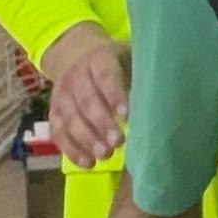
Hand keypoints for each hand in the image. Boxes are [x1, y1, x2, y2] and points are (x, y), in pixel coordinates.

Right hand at [40, 23, 129, 169]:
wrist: (74, 54)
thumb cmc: (115, 61)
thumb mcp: (129, 57)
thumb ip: (141, 74)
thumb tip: (164, 98)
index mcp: (98, 59)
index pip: (105, 76)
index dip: (114, 95)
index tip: (126, 115)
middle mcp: (75, 76)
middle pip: (86, 101)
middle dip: (101, 124)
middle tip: (118, 142)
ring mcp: (61, 95)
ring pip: (70, 119)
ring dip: (87, 140)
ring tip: (104, 155)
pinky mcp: (53, 112)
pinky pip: (59, 133)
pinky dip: (72, 149)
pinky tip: (88, 163)